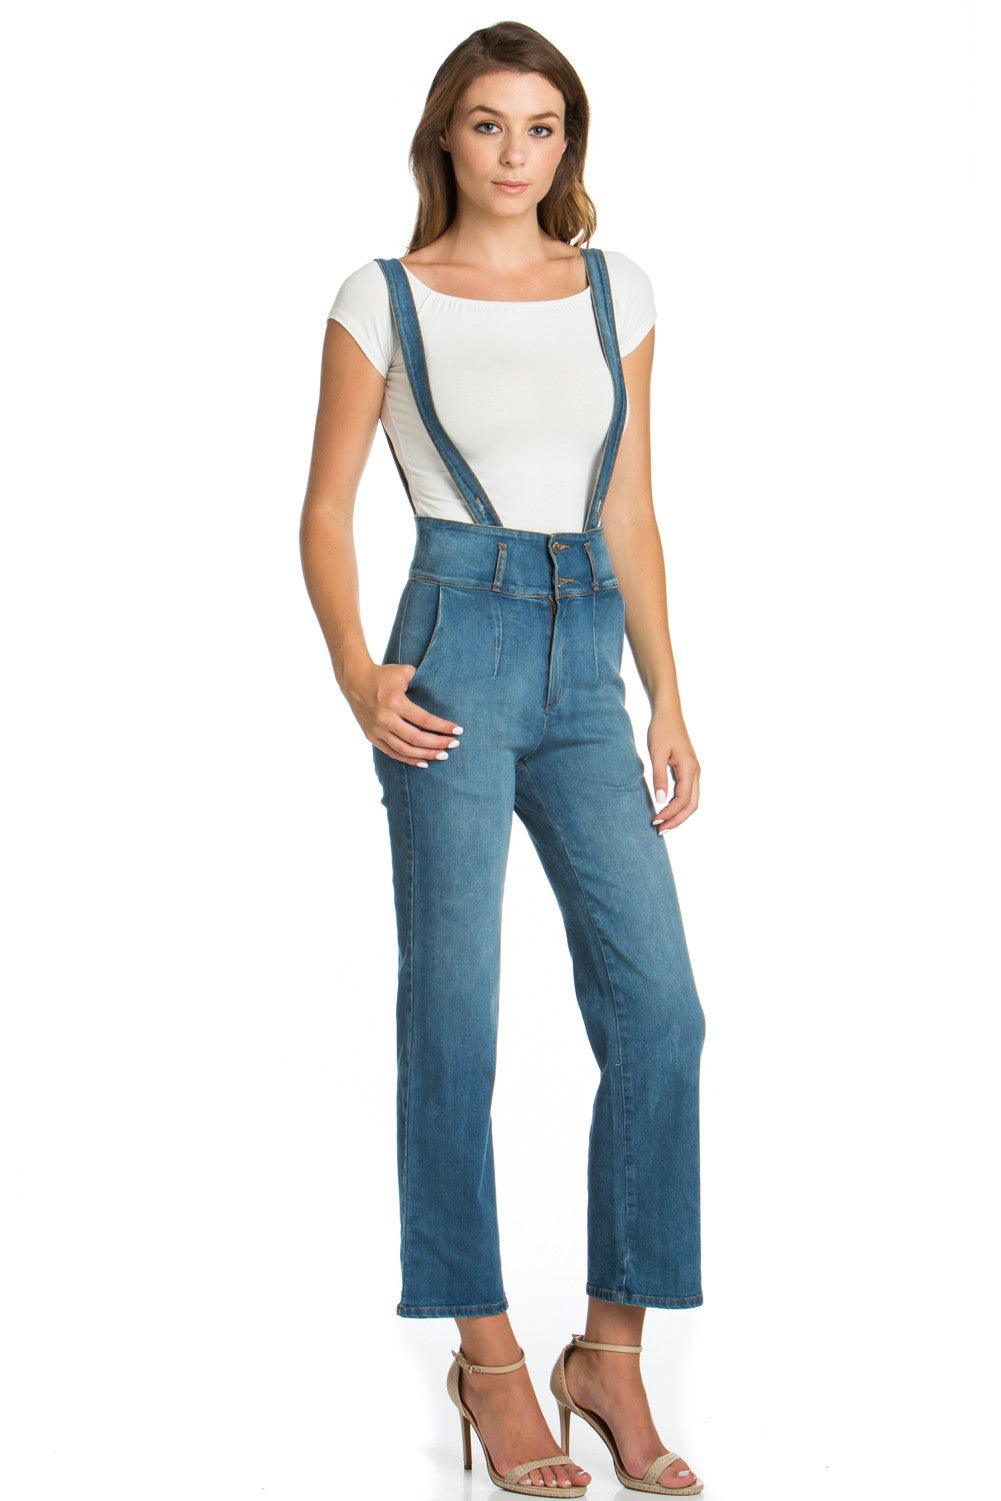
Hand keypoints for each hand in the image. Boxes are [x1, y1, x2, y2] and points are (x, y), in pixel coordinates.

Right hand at [345, 661, 461, 767]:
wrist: (354, 680)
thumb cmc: (383, 675)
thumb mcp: (404, 671)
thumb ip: (423, 679)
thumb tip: (443, 691)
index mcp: (395, 702)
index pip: (425, 720)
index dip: (443, 727)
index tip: (458, 730)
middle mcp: (385, 718)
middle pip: (416, 738)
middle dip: (438, 744)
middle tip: (454, 744)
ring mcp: (377, 729)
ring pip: (404, 750)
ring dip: (425, 755)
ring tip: (442, 756)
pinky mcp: (371, 736)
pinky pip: (392, 753)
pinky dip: (408, 760)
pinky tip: (423, 762)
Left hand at [648, 708, 699, 831]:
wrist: (668, 713)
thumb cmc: (661, 730)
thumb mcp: (656, 753)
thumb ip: (659, 777)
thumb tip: (660, 801)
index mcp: (689, 768)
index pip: (683, 800)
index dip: (670, 814)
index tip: (655, 821)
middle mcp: (695, 772)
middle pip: (692, 805)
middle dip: (677, 820)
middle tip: (660, 831)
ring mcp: (693, 771)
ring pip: (691, 800)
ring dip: (678, 814)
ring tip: (662, 824)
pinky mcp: (688, 770)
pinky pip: (687, 793)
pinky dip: (678, 805)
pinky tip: (666, 809)